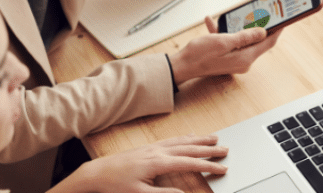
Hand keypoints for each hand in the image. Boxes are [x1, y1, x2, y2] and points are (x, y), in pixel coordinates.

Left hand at [52, 135, 227, 192]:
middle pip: (189, 148)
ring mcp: (153, 147)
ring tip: (214, 138)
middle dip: (209, 148)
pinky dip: (185, 138)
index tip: (223, 168)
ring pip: (182, 141)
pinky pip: (172, 139)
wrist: (97, 173)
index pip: (189, 163)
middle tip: (226, 149)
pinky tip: (190, 137)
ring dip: (199, 139)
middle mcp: (158, 151)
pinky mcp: (148, 147)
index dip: (208, 166)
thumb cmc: (116, 185)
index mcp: (158, 163)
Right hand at [167, 17, 280, 84]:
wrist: (181, 66)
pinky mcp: (227, 58)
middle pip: (257, 41)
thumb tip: (264, 32)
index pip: (268, 43)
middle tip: (261, 11)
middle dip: (258, 25)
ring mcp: (235, 60)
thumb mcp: (224, 41)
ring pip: (243, 40)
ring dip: (237, 27)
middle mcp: (243, 61)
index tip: (284, 19)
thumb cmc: (200, 55)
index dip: (277, 30)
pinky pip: (230, 43)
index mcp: (245, 58)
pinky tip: (212, 22)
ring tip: (233, 15)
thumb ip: (245, 37)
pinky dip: (224, 32)